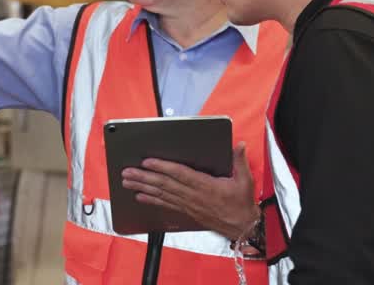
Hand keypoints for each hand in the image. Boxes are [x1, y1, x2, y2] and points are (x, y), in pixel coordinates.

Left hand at [122, 142, 260, 246]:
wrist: (242, 227)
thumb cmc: (242, 204)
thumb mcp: (245, 181)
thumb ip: (240, 161)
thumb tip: (240, 145)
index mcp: (206, 186)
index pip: (180, 174)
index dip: (162, 167)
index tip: (147, 161)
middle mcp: (193, 196)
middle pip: (165, 184)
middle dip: (144, 177)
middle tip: (127, 172)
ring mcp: (188, 205)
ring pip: (162, 194)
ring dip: (143, 187)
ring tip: (127, 182)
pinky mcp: (187, 211)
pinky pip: (166, 204)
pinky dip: (152, 200)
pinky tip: (140, 197)